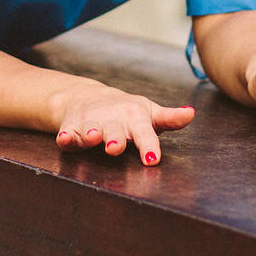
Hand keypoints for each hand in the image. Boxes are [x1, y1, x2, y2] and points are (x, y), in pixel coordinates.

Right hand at [53, 82, 194, 164]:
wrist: (88, 97)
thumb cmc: (126, 111)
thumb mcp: (149, 113)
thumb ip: (170, 118)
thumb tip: (191, 113)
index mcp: (135, 118)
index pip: (144, 132)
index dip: (148, 145)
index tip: (152, 158)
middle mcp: (112, 119)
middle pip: (114, 131)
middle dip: (114, 139)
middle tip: (115, 148)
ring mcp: (91, 122)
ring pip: (89, 130)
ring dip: (89, 134)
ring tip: (91, 137)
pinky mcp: (72, 127)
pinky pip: (67, 134)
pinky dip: (65, 137)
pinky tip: (64, 140)